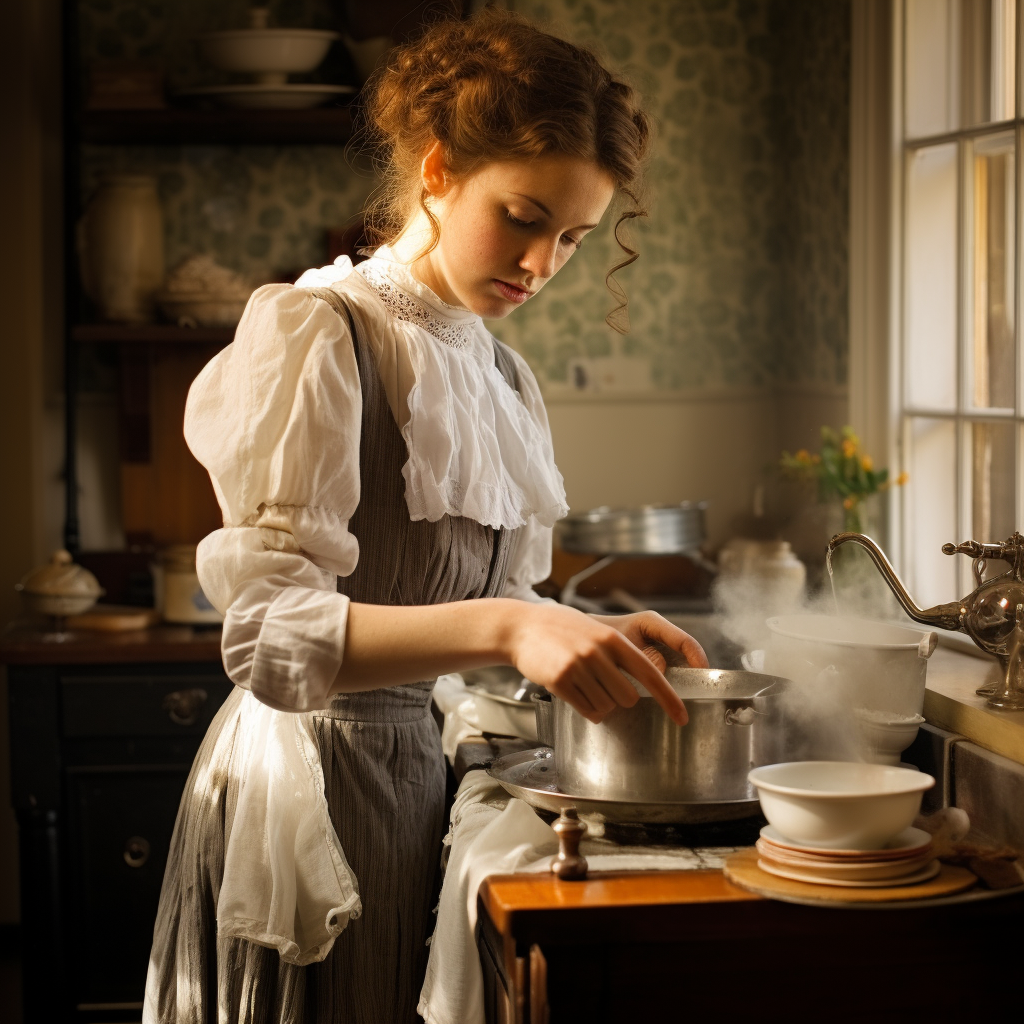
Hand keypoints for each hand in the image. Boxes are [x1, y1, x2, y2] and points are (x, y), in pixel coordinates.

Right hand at [505, 603, 698, 725]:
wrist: (522, 627)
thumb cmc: (562, 630)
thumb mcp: (596, 632)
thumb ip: (618, 652)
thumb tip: (645, 679)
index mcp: (613, 640)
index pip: (650, 674)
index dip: (669, 698)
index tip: (682, 717)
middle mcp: (598, 653)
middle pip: (628, 698)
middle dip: (620, 699)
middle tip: (603, 686)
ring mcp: (578, 667)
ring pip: (606, 707)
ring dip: (600, 704)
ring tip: (583, 685)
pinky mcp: (560, 681)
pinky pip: (586, 710)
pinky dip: (586, 709)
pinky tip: (574, 692)